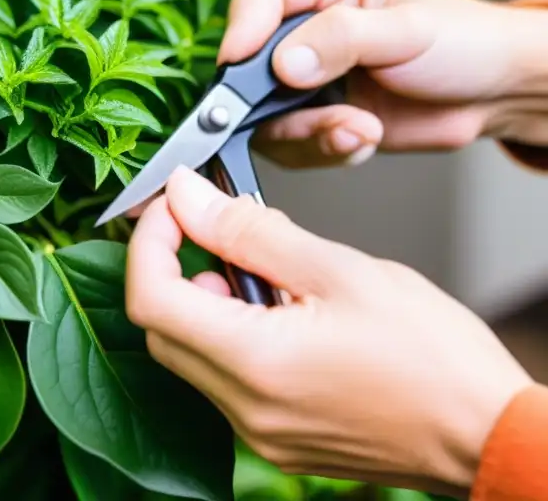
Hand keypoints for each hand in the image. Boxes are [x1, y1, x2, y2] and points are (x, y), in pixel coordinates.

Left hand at [125, 166, 531, 495]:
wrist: (488, 435)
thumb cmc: (435, 358)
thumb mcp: (340, 270)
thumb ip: (252, 232)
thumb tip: (190, 198)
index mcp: (255, 364)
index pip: (150, 297)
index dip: (149, 240)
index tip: (174, 205)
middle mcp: (245, 409)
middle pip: (161, 328)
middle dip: (175, 269)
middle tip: (218, 232)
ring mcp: (258, 431)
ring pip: (191, 355)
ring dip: (207, 303)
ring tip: (268, 274)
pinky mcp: (276, 439)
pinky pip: (225, 381)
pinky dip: (232, 336)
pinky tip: (282, 313)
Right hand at [219, 0, 547, 167]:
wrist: (499, 95)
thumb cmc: (466, 42)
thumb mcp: (407, 29)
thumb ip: (341, 38)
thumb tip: (284, 64)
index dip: (242, 28)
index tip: (237, 63)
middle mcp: (309, 29)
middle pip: (250, 64)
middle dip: (268, 99)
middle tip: (297, 117)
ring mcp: (311, 77)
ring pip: (266, 114)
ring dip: (306, 132)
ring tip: (356, 130)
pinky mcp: (320, 117)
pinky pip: (294, 144)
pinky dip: (325, 149)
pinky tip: (364, 137)